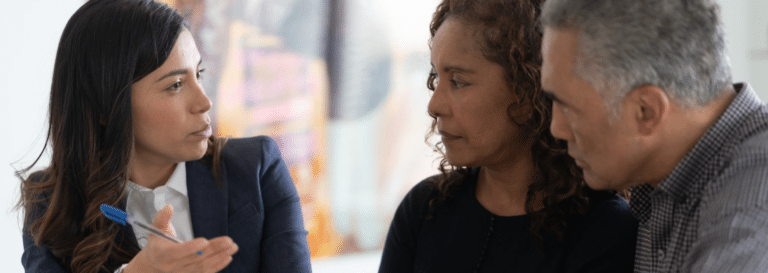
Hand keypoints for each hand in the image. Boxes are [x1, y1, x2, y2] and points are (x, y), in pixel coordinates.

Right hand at [124, 204, 238, 272]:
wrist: (153, 265)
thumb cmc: (157, 245)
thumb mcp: (155, 230)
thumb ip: (162, 218)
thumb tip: (169, 206)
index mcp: (163, 254)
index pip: (178, 252)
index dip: (191, 247)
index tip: (204, 241)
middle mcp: (173, 266)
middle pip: (196, 258)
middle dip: (214, 249)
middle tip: (228, 241)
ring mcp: (183, 272)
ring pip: (204, 265)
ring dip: (220, 256)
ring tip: (233, 247)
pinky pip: (206, 272)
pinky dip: (218, 265)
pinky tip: (228, 257)